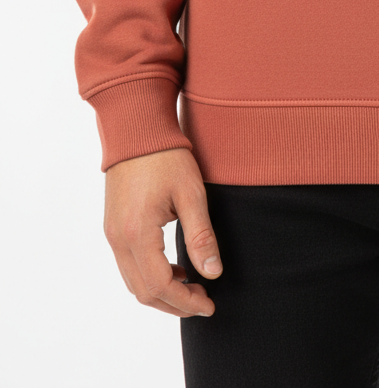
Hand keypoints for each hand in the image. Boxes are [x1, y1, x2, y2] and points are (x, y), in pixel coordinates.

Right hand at [103, 146, 222, 318]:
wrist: (136, 129)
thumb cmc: (166, 156)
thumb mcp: (191, 194)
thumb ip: (201, 236)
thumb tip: (213, 273)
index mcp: (137, 233)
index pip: (160, 286)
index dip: (186, 301)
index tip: (209, 304)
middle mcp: (118, 239)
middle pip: (143, 292)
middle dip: (174, 304)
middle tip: (203, 302)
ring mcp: (112, 234)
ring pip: (133, 282)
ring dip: (161, 292)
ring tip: (192, 287)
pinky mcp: (112, 226)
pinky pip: (128, 265)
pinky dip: (150, 276)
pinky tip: (174, 268)